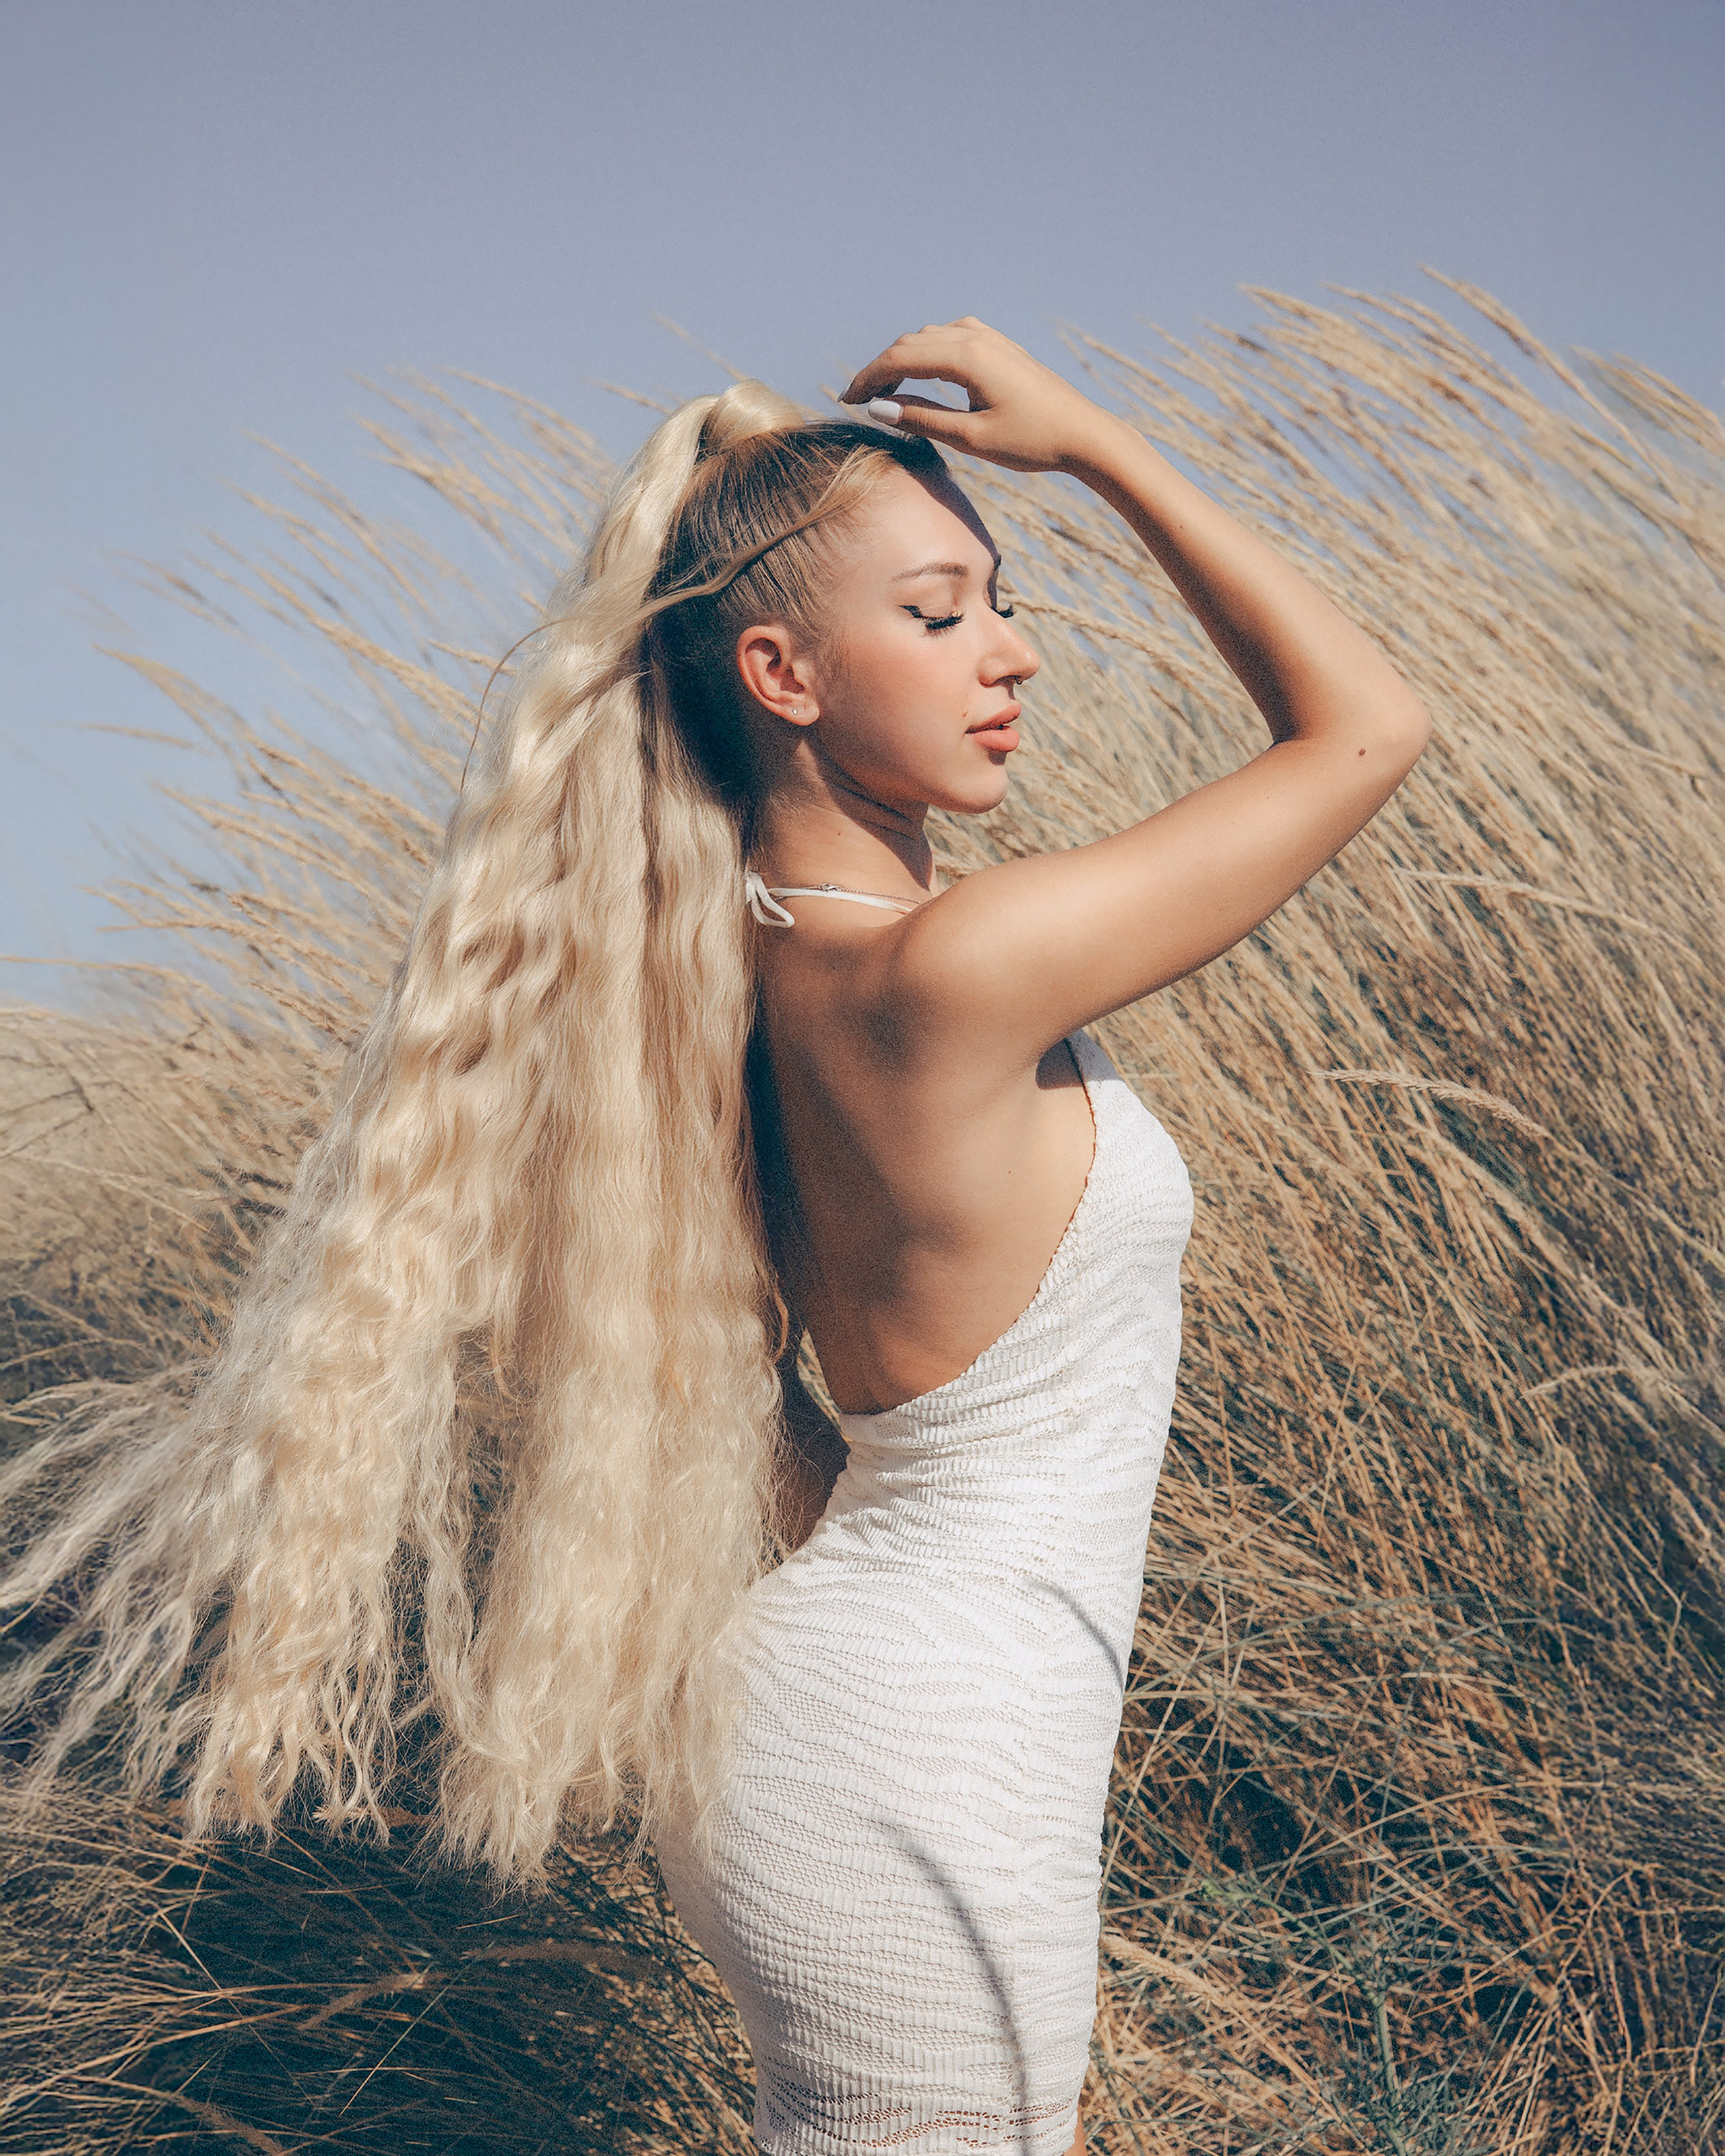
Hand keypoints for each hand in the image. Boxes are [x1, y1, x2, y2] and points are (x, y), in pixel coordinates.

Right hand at [839, 318, 1123, 474]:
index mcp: (966, 357)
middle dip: (880, 369)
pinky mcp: (1000, 347)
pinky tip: (922, 375)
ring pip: (930, 337)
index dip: (868, 378)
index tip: (847, 401)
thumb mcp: (971, 437)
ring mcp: (990, 338)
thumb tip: (878, 409)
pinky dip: (927, 353)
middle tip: (858, 401)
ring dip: (902, 359)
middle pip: (911, 343)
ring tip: (885, 392)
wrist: (1084, 434)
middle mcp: (976, 337)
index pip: (900, 358)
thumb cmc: (1032, 441)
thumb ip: (922, 419)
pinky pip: (951, 338)